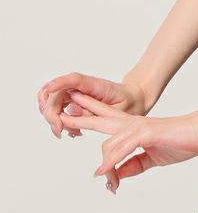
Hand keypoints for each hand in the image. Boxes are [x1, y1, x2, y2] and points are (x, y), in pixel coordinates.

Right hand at [37, 73, 154, 139]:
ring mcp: (75, 93)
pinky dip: (59, 121)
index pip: (73, 79)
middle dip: (51, 113)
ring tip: (69, 133)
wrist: (133, 100)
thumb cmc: (129, 102)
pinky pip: (57, 108)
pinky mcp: (72, 101)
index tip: (49, 90)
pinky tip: (73, 132)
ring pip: (51, 101)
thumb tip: (72, 112)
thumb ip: (97, 111)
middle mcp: (81, 87)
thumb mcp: (120, 110)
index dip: (59, 83)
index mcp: (95, 85)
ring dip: (53, 118)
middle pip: (55, 93)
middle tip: (60, 131)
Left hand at [59, 91, 197, 193]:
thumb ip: (131, 166)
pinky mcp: (146, 132)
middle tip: (57, 113)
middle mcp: (131, 124)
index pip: (105, 119)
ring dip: (103, 163)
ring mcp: (138, 127)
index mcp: (132, 127)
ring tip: (101, 178)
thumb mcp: (151, 158)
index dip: (88, 116)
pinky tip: (104, 172)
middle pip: (98, 118)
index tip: (72, 117)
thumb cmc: (180, 141)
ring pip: (108, 143)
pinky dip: (110, 162)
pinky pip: (122, 148)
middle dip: (78, 117)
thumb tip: (113, 177)